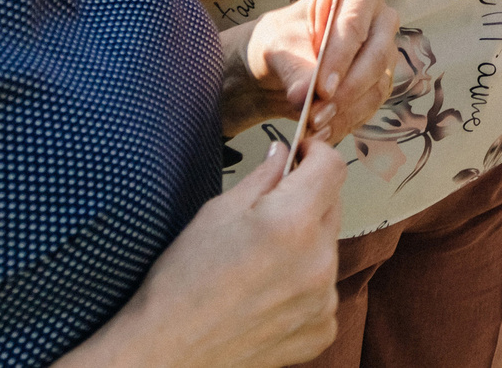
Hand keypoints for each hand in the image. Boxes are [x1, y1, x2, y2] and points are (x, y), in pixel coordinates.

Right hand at [55, 139, 343, 367]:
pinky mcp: (321, 329)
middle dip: (308, 200)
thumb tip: (285, 154)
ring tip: (261, 262)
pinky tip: (267, 293)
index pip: (332, 168)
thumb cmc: (182, 283)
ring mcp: (323, 300)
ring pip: (327, 250)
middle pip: (333, 208)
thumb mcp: (217, 212)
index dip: (316, 153)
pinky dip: (304, 286)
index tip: (303, 154)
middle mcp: (318, 262)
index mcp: (292, 223)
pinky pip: (323, 291)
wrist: (169, 350)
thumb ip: (263, 177)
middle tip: (269, 212)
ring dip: (306, 245)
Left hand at [224, 0, 401, 142]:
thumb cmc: (281, 40)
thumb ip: (293, 67)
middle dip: (348, 88)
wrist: (279, 67)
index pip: (356, 22)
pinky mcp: (379, 83)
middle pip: (377, 54)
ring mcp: (384, 52)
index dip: (341, 56)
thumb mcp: (277, 46)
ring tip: (315, 125)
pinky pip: (372, 105)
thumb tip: (304, 95)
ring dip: (347, 109)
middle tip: (318, 112)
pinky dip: (347, 121)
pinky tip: (323, 132)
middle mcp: (380, 19)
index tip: (323, 88)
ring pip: (378, 84)